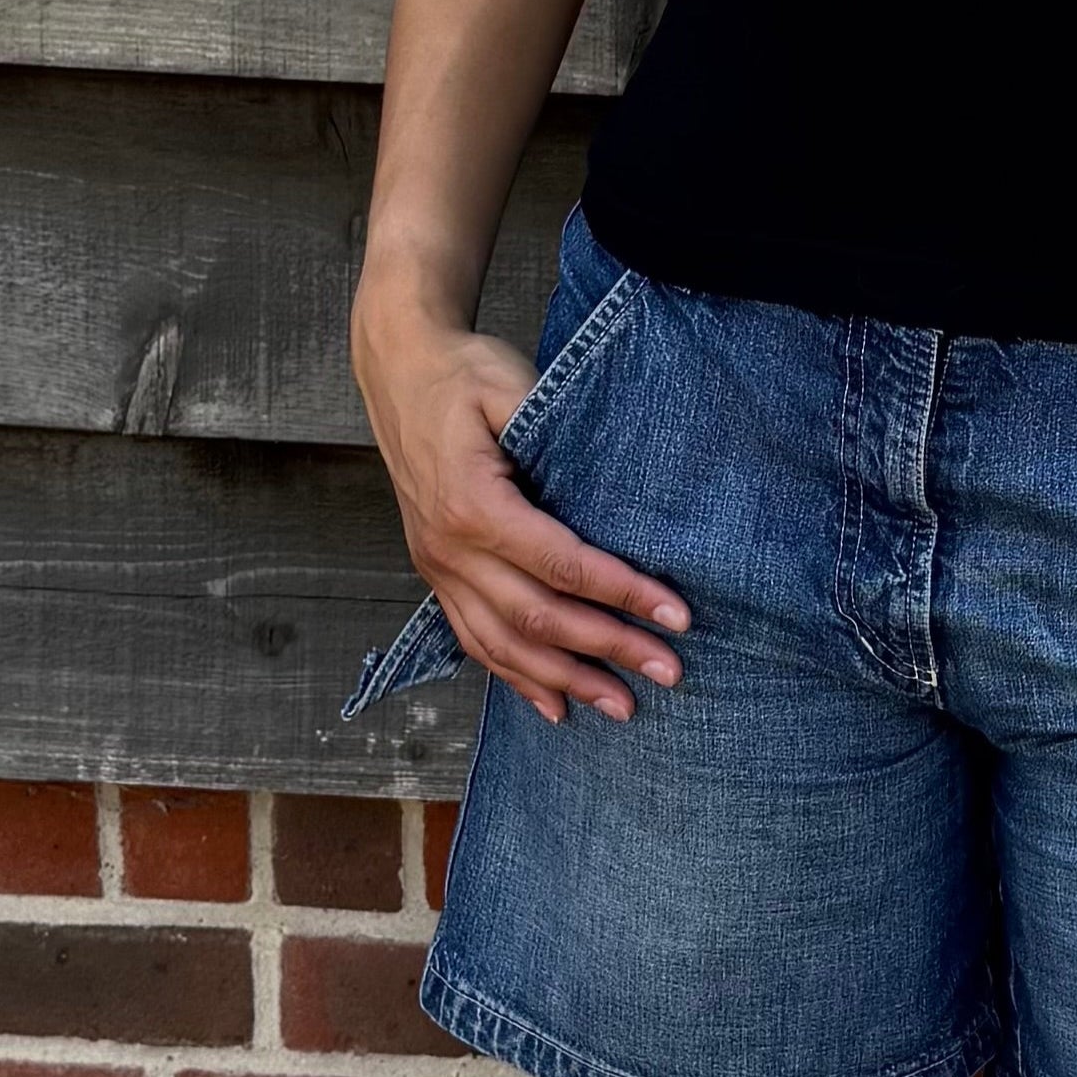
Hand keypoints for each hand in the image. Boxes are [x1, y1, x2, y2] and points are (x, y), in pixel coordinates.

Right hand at [353, 306, 688, 724]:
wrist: (399, 368)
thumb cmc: (464, 373)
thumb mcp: (511, 385)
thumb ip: (554, 435)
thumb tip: (614, 486)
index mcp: (473, 505)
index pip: (563, 565)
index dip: (623, 594)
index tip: (677, 615)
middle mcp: (449, 548)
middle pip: (538, 617)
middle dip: (609, 649)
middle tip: (670, 672)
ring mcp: (437, 566)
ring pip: (504, 644)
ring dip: (566, 680)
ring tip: (622, 707)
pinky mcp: (435, 572)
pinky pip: (474, 639)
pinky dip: (515, 677)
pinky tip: (554, 706)